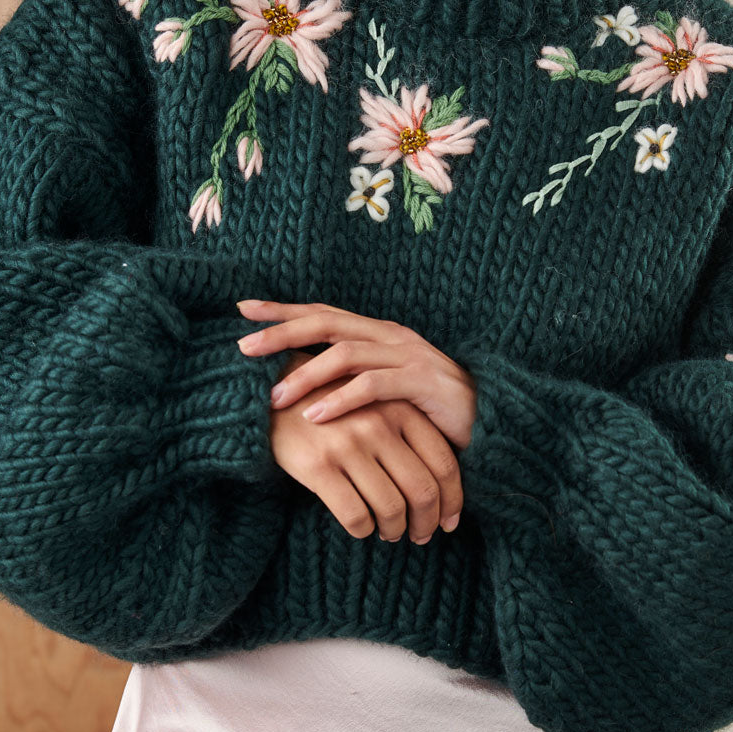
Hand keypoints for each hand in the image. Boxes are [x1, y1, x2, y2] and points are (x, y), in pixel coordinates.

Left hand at [235, 299, 477, 449]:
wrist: (489, 421)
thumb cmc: (429, 409)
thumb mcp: (385, 388)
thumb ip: (352, 378)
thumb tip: (303, 383)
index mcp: (378, 333)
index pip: (323, 313)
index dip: (283, 310)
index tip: (243, 310)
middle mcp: (390, 336)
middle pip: (326, 323)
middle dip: (282, 332)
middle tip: (243, 346)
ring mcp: (408, 355)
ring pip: (345, 354)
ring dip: (306, 374)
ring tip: (274, 397)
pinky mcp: (422, 382)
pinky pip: (373, 386)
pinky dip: (340, 400)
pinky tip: (316, 416)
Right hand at [268, 349, 464, 543]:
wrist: (272, 392)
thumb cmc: (333, 406)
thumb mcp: (376, 405)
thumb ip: (407, 434)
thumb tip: (440, 488)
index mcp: (401, 409)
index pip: (444, 463)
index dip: (452, 500)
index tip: (449, 521)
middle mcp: (379, 425)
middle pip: (423, 490)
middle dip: (427, 522)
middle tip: (421, 535)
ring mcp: (348, 445)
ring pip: (391, 508)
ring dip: (394, 530)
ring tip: (389, 533)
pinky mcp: (318, 466)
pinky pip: (355, 515)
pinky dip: (363, 530)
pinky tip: (360, 526)